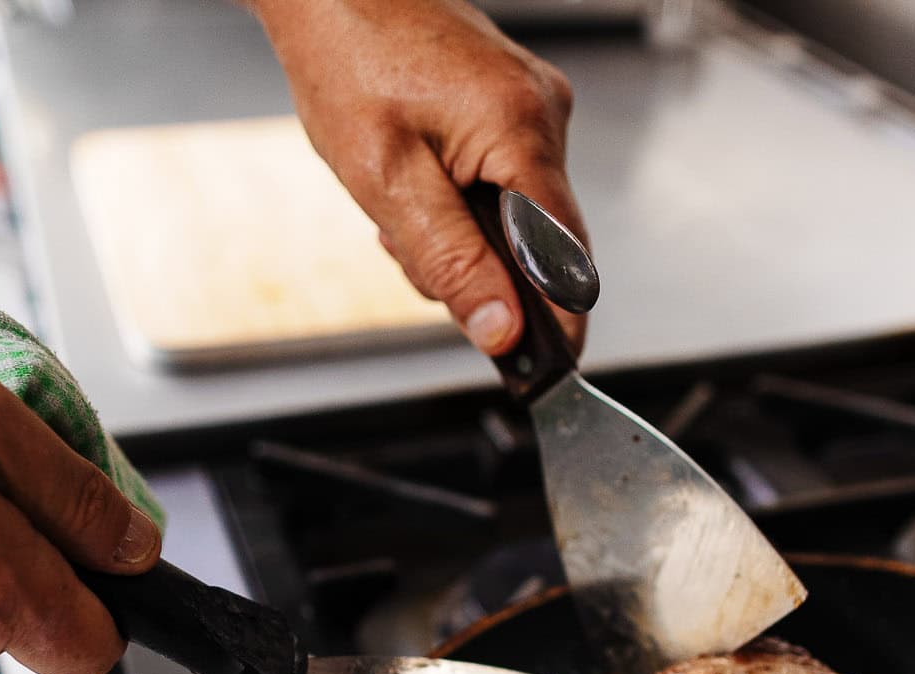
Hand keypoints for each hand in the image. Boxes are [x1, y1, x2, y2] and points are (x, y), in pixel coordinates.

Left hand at [252, 0, 587, 355]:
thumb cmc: (347, 60)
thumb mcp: (385, 180)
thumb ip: (448, 260)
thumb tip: (501, 329)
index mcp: (522, 131)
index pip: (567, 258)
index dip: (555, 322)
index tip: (542, 373)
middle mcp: (545, 115)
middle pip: (538, 243)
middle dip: (476, 267)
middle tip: (405, 244)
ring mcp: (534, 107)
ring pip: (515, 217)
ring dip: (460, 233)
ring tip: (401, 199)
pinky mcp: (514, 106)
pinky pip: (504, 182)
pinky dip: (460, 200)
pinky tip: (418, 178)